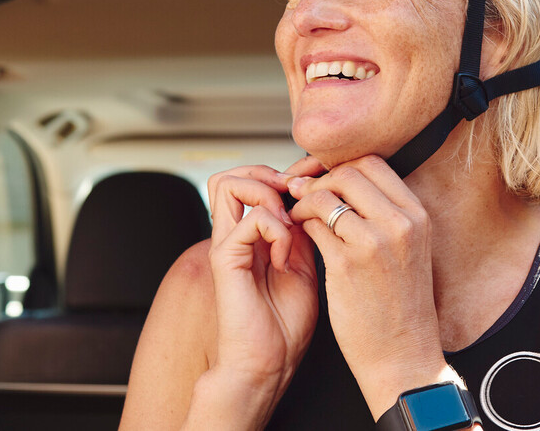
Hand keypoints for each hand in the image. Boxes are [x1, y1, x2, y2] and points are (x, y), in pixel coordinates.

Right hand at [202, 158, 324, 421]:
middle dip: (269, 174)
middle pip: (232, 174)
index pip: (252, 181)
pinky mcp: (225, 261)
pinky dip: (275, 230)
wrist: (268, 364)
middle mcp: (234, 235)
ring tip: (289, 223)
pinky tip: (285, 256)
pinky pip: (247, 220)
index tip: (314, 185)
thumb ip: (302, 233)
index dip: (284, 174)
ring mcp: (226, 246)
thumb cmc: (285, 325)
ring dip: (267, 194)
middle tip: (297, 196)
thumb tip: (313, 201)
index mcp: (252, 236)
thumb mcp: (304, 266)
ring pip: (228, 184)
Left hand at [286, 155, 452, 416]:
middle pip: (349, 172)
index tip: (324, 180)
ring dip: (304, 201)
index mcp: (418, 216)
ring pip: (326, 196)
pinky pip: (312, 226)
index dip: (341, 167)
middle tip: (301, 193)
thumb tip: (346, 184)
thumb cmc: (401, 306)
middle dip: (319, 179)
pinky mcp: (347, 265)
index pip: (374, 164)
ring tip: (296, 215)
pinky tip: (294, 235)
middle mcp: (400, 224)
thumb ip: (386, 216)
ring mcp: (374, 243)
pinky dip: (298, 223)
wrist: (403, 355)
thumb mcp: (408, 251)